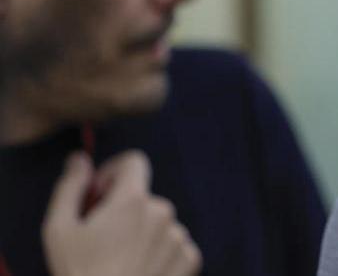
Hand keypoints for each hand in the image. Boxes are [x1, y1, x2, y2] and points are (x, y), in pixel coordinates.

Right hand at [42, 150, 201, 275]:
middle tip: (101, 241)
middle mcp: (163, 212)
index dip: (113, 173)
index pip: (134, 162)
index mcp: (133, 200)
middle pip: (142, 198)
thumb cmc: (81, 274)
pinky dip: (159, 254)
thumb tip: (80, 160)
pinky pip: (174, 246)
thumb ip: (71, 187)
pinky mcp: (192, 259)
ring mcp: (179, 236)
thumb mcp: (60, 230)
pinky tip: (139, 272)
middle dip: (122, 211)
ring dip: (141, 234)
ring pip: (158, 224)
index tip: (100, 195)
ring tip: (119, 263)